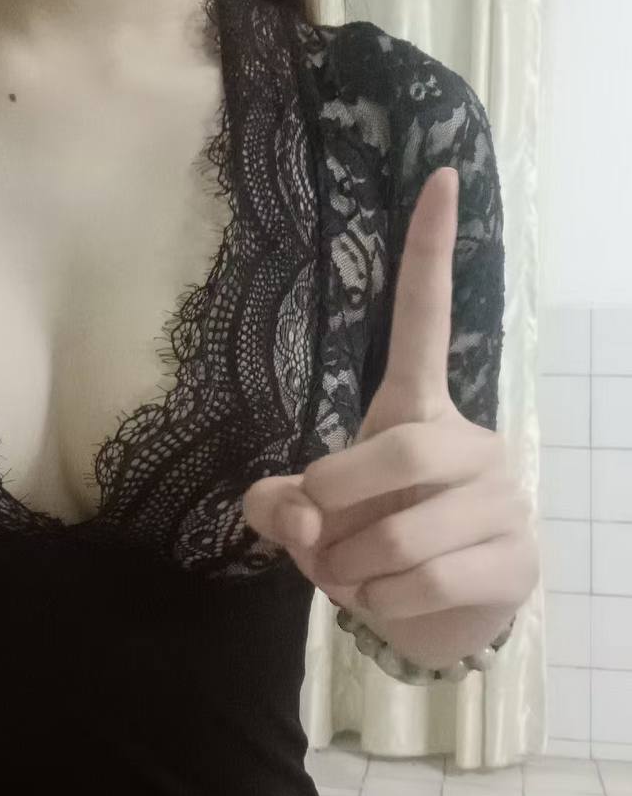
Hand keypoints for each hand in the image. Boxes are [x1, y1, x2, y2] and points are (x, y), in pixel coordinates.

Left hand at [243, 167, 538, 670]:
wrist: (435, 620)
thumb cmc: (369, 549)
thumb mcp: (310, 522)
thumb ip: (280, 504)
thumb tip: (294, 509)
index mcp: (418, 413)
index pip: (427, 323)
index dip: (427, 255)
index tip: (439, 175)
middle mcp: (471, 444)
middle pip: (402, 450)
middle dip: (339, 498)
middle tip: (317, 532)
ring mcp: (503, 501)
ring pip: (406, 533)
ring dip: (351, 568)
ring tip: (352, 577)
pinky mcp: (515, 560)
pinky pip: (427, 581)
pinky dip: (381, 603)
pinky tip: (387, 600)